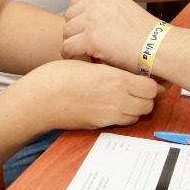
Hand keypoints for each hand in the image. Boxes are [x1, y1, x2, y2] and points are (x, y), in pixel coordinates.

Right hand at [20, 59, 160, 130]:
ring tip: (124, 95)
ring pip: (137, 116)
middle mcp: (117, 101)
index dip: (151, 82)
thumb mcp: (89, 64)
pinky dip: (122, 115)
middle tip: (138, 86)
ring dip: (136, 107)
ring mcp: (109, 116)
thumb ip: (111, 69)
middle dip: (146, 96)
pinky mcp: (99, 125)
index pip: (151, 87)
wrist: (38, 100)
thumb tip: (126, 71)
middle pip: (148, 104)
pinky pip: (121, 122)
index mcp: (116, 80)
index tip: (145, 76)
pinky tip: (110, 104)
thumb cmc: (58, 77)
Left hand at [63, 0, 159, 71]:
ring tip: (84, 52)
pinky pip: (67, 47)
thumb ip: (103, 8)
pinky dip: (69, 55)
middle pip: (69, 17)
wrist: (159, 47)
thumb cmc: (144, 34)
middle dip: (74, 31)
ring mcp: (93, 19)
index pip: (75, 3)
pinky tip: (77, 58)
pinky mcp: (91, 38)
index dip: (77, 19)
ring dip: (73, 43)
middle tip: (84, 44)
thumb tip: (80, 18)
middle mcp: (97, 1)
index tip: (83, 31)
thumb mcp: (122, 8)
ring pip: (66, 32)